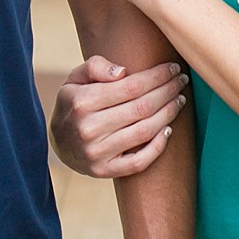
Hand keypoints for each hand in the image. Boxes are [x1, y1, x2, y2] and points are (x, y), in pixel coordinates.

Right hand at [52, 56, 188, 177]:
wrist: (57, 143)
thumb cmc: (74, 104)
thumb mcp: (75, 79)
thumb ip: (95, 67)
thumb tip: (122, 72)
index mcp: (82, 102)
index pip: (131, 86)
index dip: (157, 76)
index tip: (173, 67)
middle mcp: (89, 129)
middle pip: (142, 107)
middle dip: (168, 91)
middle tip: (181, 81)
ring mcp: (97, 153)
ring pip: (144, 132)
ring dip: (168, 114)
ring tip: (179, 100)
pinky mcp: (104, 171)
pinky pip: (139, 162)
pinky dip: (158, 146)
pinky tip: (168, 129)